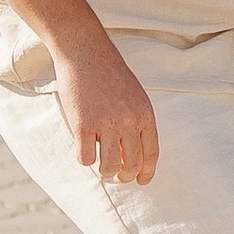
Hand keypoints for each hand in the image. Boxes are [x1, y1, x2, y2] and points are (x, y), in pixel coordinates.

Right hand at [51, 31, 157, 187]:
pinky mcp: (83, 125)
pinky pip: (85, 158)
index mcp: (145, 114)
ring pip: (109, 167)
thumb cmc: (109, 72)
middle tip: (117, 175)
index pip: (151, 153)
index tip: (142, 180)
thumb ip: (137, 120)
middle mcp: (129, 121)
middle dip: (124, 176)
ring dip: (105, 172)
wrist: (85, 52)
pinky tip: (83, 149)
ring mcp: (106, 124)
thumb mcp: (135, 95)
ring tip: (100, 166)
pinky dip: (84, 159)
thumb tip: (133, 151)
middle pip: (131, 164)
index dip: (147, 172)